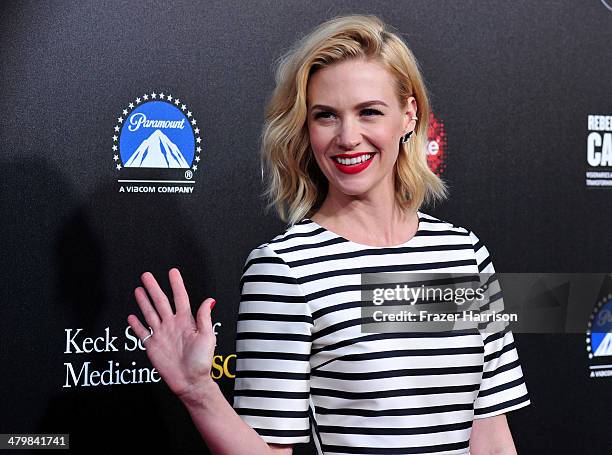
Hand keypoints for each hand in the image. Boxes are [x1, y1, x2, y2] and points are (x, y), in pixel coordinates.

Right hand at [127, 268, 216, 404]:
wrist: (190, 382)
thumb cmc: (202, 361)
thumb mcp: (207, 337)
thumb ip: (204, 318)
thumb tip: (209, 300)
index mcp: (186, 321)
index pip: (180, 298)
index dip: (176, 284)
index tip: (172, 272)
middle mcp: (172, 325)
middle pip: (161, 302)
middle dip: (154, 288)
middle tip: (146, 275)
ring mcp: (161, 334)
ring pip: (150, 313)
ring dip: (143, 301)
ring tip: (138, 289)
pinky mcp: (152, 346)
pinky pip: (142, 333)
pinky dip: (136, 325)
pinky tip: (131, 316)